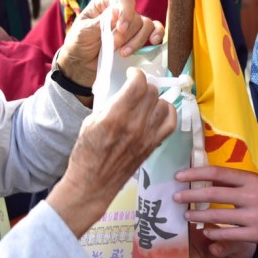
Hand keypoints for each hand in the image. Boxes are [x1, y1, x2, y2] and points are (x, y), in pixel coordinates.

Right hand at [48, 68, 176, 236]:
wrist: (93, 183)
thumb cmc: (86, 153)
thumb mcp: (90, 122)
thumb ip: (110, 105)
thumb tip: (123, 92)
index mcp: (115, 117)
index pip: (138, 84)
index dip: (136, 74)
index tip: (131, 74)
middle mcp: (135, 125)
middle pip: (151, 92)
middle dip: (143, 85)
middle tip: (135, 88)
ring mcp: (147, 136)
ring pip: (163, 104)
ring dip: (154, 98)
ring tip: (145, 101)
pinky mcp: (153, 145)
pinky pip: (171, 122)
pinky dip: (167, 112)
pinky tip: (158, 111)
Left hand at [58, 0, 163, 87]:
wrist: (81, 63)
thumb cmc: (78, 43)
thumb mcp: (84, 31)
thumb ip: (100, 22)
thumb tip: (116, 11)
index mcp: (106, 4)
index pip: (124, 1)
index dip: (126, 14)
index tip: (120, 29)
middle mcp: (121, 11)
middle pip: (136, 16)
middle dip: (126, 35)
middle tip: (114, 47)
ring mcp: (131, 24)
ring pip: (146, 26)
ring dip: (137, 41)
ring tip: (123, 53)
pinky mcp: (138, 37)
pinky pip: (154, 31)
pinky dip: (157, 35)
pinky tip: (153, 42)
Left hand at [173, 166, 257, 245]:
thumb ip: (242, 184)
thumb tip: (217, 182)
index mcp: (251, 180)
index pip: (217, 173)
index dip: (196, 173)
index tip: (179, 175)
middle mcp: (250, 195)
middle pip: (212, 193)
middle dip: (190, 195)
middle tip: (175, 196)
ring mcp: (253, 215)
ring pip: (217, 215)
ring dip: (198, 215)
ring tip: (186, 216)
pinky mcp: (257, 233)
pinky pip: (229, 234)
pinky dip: (215, 234)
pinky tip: (206, 233)